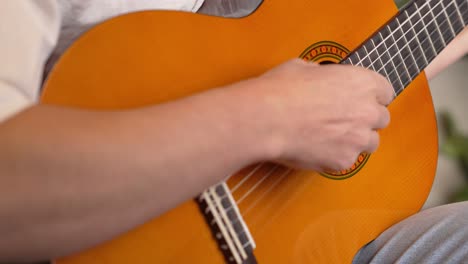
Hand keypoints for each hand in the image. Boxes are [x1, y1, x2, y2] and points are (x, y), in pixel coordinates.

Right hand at [249, 59, 393, 171]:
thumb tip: (317, 78)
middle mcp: (366, 111)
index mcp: (361, 82)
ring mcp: (357, 139)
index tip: (360, 100)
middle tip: (342, 120)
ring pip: (369, 143)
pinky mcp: (343, 161)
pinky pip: (345, 161)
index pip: (385, 91)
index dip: (370, 97)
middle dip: (364, 120)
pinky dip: (334, 157)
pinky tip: (315, 149)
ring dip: (355, 140)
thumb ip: (321, 75)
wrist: (266, 119)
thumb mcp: (302, 67)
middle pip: (381, 119)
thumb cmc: (280, 90)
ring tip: (330, 138)